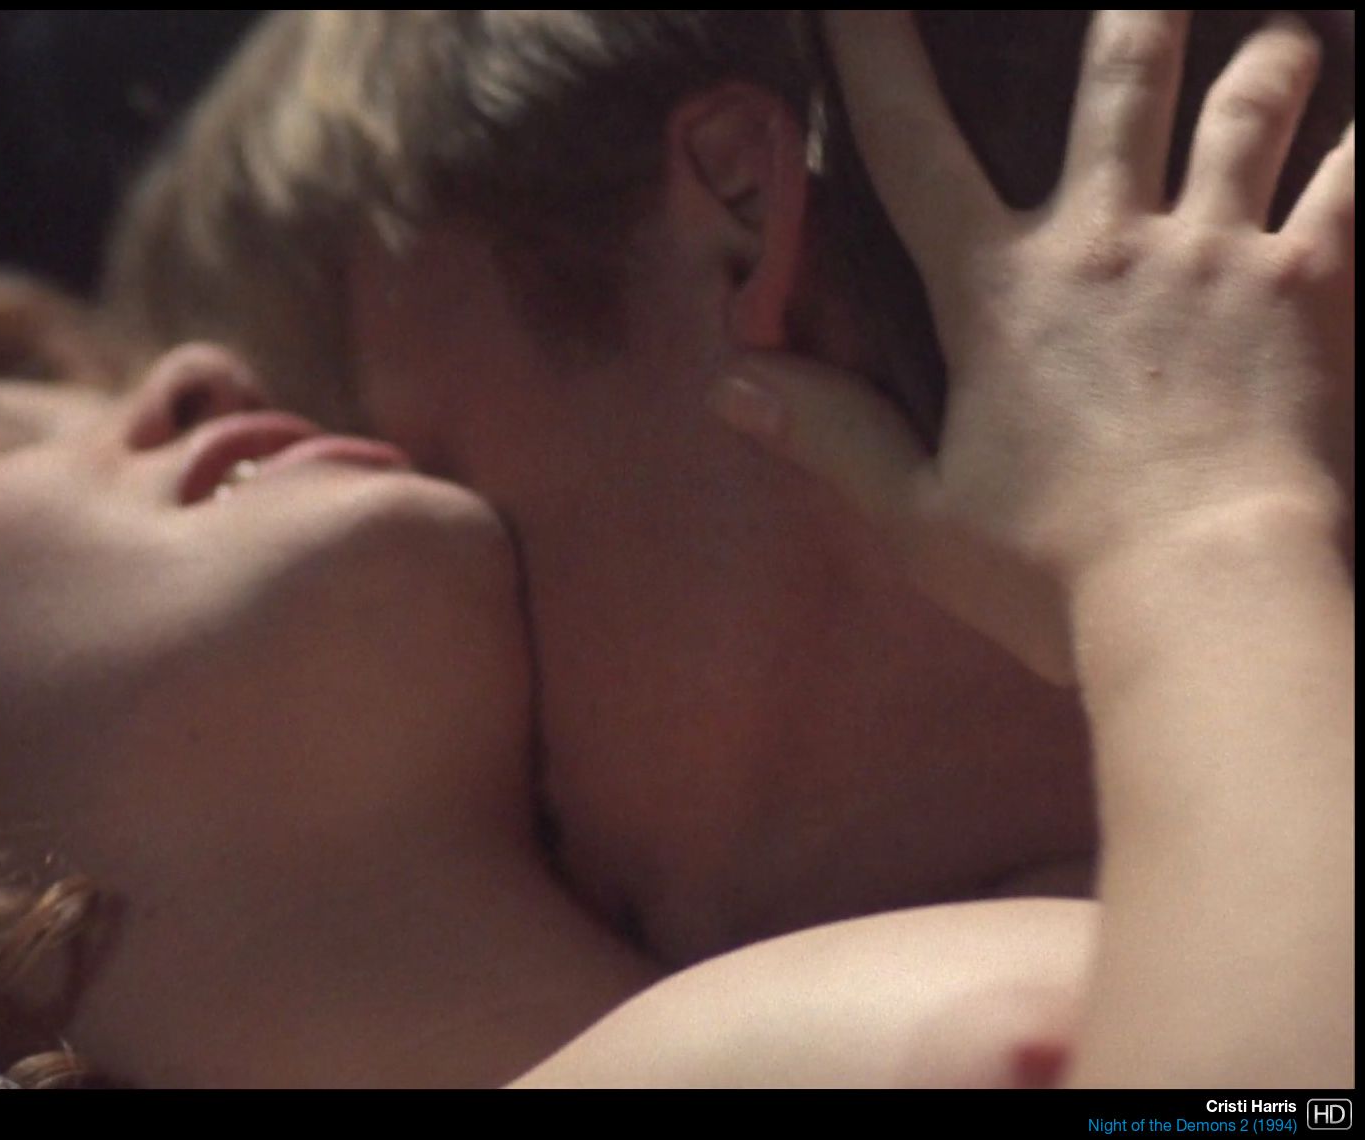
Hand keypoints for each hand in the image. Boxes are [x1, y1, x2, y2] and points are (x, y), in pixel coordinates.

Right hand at [719, 11, 1353, 681]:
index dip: (876, 54)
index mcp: (997, 290)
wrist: (1204, 591)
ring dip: (1267, 53)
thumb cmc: (1052, 568)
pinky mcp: (1309, 286)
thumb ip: (827, 431)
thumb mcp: (914, 511)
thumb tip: (727, 380)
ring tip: (1280, 28)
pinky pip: (1354, 182)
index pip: (912, 145)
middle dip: (1128, 14)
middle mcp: (1105, 241)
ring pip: (1250, 106)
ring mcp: (1214, 254)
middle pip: (1119, 80)